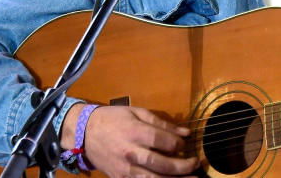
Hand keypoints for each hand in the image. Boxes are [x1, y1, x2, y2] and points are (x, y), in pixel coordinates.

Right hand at [61, 104, 197, 176]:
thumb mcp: (137, 112)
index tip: (185, 144)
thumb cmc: (113, 119)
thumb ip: (162, 123)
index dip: (178, 144)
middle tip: (196, 164)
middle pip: (160, 164)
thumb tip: (186, 133)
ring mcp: (125, 169)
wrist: (84, 133)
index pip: (162, 141)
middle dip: (182, 166)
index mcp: (135, 132)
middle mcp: (130, 152)